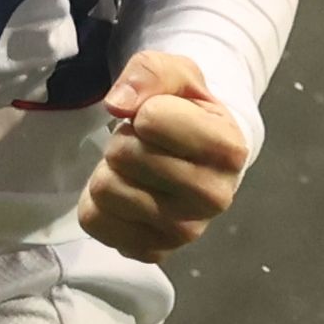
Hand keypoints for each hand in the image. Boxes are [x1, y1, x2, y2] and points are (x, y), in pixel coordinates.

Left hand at [77, 51, 253, 261]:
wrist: (197, 154)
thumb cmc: (187, 111)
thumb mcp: (176, 74)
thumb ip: (150, 72)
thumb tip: (118, 105)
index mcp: (229, 149)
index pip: (150, 120)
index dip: (145, 111)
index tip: (159, 118)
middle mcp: (214, 198)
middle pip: (123, 156)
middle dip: (125, 141)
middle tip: (144, 145)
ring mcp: (185, 232)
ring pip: (105, 190)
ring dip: (111, 171)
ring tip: (136, 169)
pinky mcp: (153, 251)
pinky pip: (94, 221)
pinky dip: (99, 203)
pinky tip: (128, 194)